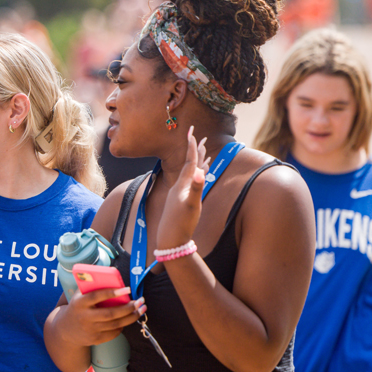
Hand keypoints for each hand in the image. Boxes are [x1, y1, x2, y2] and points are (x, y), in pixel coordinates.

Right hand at [57, 287, 144, 346]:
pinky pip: (114, 333)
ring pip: (116, 324)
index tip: (127, 289)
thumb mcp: (79, 295)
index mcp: (79, 303)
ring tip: (141, 309)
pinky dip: (123, 325)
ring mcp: (90, 330)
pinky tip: (129, 319)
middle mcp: (85, 317)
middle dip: (128, 308)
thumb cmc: (78, 306)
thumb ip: (91, 286)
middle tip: (140, 301)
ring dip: (131, 317)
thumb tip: (111, 276)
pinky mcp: (95, 340)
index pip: (96, 297)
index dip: (111, 293)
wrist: (66, 329)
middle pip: (110, 314)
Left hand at [156, 126, 209, 249]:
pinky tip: (196, 177)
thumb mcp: (192, 206)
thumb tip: (202, 173)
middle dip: (195, 151)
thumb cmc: (182, 224)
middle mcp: (180, 186)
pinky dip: (195, 176)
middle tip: (199, 136)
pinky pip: (189, 183)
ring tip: (202, 153)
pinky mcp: (180, 201)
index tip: (191, 131)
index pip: (189, 161)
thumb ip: (197, 188)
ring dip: (196, 162)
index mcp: (183, 184)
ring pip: (190, 173)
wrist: (169, 240)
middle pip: (189, 164)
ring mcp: (179, 194)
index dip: (191, 146)